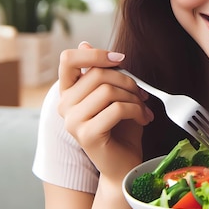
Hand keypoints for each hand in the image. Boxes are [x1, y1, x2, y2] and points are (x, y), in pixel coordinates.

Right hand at [57, 41, 153, 182]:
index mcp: (68, 92)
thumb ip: (101, 73)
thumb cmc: (121, 129)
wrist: (124, 165)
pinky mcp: (87, 135)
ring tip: (144, 109)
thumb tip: (84, 44)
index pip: (68, 59)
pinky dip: (137, 111)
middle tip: (142, 95)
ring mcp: (73, 121)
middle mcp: (64, 106)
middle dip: (128, 81)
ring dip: (135, 98)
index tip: (120, 59)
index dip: (96, 54)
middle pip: (98, 74)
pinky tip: (143, 119)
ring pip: (109, 91)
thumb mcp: (113, 95)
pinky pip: (117, 109)